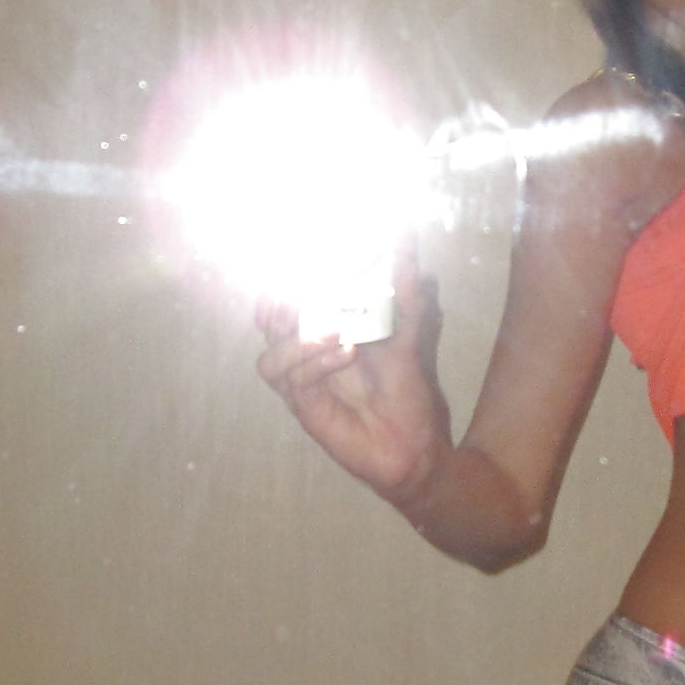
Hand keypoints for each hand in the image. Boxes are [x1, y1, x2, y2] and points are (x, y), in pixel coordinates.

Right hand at [256, 244, 451, 507]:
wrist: (415, 446)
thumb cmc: (406, 392)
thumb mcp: (408, 333)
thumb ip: (404, 290)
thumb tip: (407, 239)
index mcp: (322, 339)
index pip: (283, 310)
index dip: (275, 289)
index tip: (286, 266)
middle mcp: (306, 362)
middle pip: (269, 331)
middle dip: (277, 308)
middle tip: (296, 292)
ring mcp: (304, 387)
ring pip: (270, 360)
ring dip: (296, 339)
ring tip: (335, 329)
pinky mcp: (308, 410)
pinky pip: (294, 382)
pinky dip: (314, 361)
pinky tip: (345, 351)